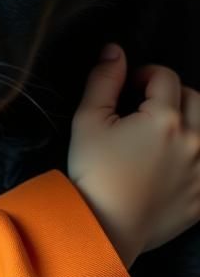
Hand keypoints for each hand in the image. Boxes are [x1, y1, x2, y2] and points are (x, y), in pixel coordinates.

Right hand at [67, 44, 199, 266]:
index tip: (128, 89)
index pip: (165, 77)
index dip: (143, 76)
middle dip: (171, 95)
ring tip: (164, 133)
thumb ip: (103, 80)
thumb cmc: (93, 170)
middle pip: (195, 98)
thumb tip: (115, 50)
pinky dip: (195, 155)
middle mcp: (193, 141)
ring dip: (190, 121)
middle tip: (145, 110)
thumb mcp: (87, 120)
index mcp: (164, 119)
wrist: (103, 226)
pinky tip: (173, 162)